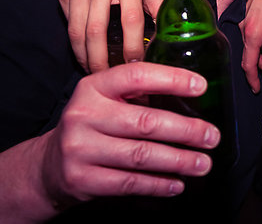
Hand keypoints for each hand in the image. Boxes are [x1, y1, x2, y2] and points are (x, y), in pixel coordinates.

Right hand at [38, 63, 219, 208]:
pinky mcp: (81, 179)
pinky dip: (158, 184)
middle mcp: (84, 115)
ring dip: (179, 161)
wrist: (49, 165)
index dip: (171, 80)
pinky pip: (129, 183)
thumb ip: (139, 95)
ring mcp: (80, 148)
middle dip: (186, 131)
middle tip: (212, 137)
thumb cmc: (92, 125)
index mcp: (94, 87)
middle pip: (145, 122)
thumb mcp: (106, 100)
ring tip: (203, 163)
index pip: (136, 76)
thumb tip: (193, 97)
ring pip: (141, 155)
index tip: (201, 86)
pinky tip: (177, 183)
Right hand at [57, 0, 164, 72]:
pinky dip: (75, 43)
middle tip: (108, 77)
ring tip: (94, 72)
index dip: (133, 47)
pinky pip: (68, 23)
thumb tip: (178, 31)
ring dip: (84, 56)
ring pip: (77, 31)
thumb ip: (160, 6)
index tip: (135, 65)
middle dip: (102, 60)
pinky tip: (84, 54)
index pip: (131, 20)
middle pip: (97, 31)